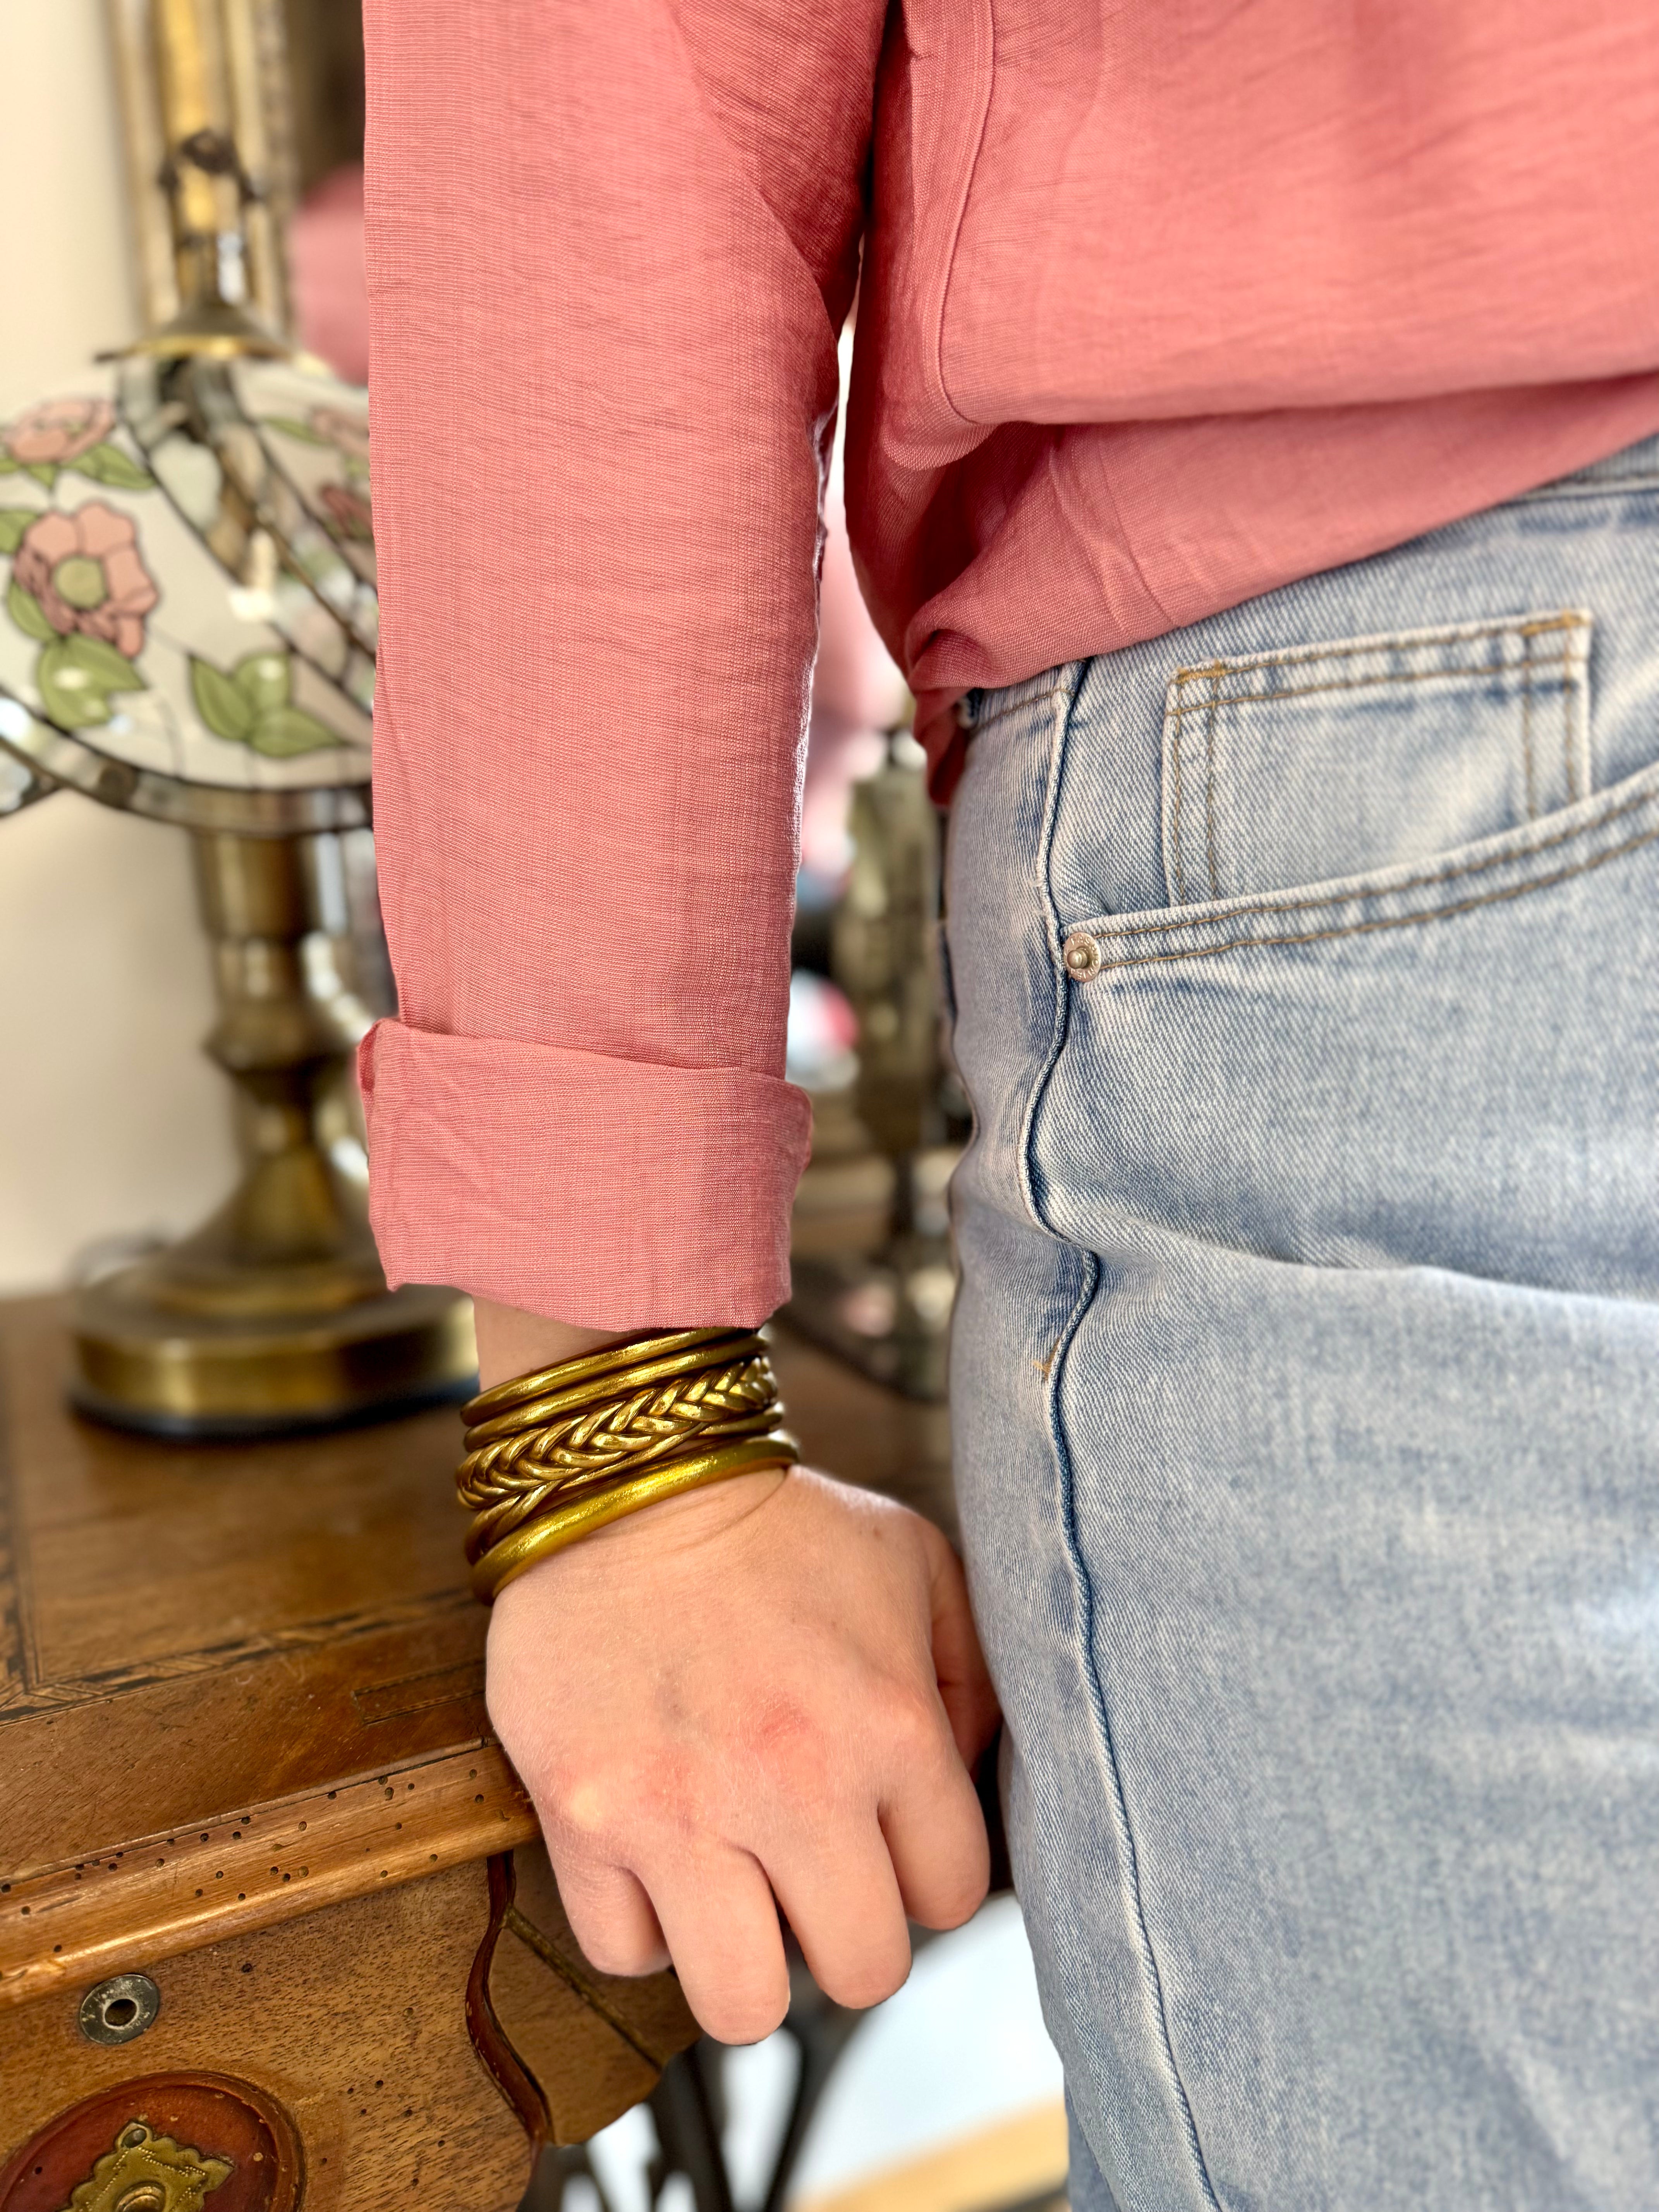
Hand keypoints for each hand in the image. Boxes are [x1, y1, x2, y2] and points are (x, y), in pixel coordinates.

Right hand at [484, 1461, 1000, 2043]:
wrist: (628, 1481)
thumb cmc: (780, 1526)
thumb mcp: (916, 1564)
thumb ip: (972, 1677)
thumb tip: (968, 1781)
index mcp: (890, 1724)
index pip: (950, 1895)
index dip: (921, 1872)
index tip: (882, 1833)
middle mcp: (793, 1780)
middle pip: (862, 1971)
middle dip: (844, 1932)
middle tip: (811, 1870)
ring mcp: (680, 1808)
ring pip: (742, 2006)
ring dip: (747, 1961)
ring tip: (736, 1890)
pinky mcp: (582, 1816)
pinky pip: (623, 1952)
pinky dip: (643, 1922)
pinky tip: (656, 1853)